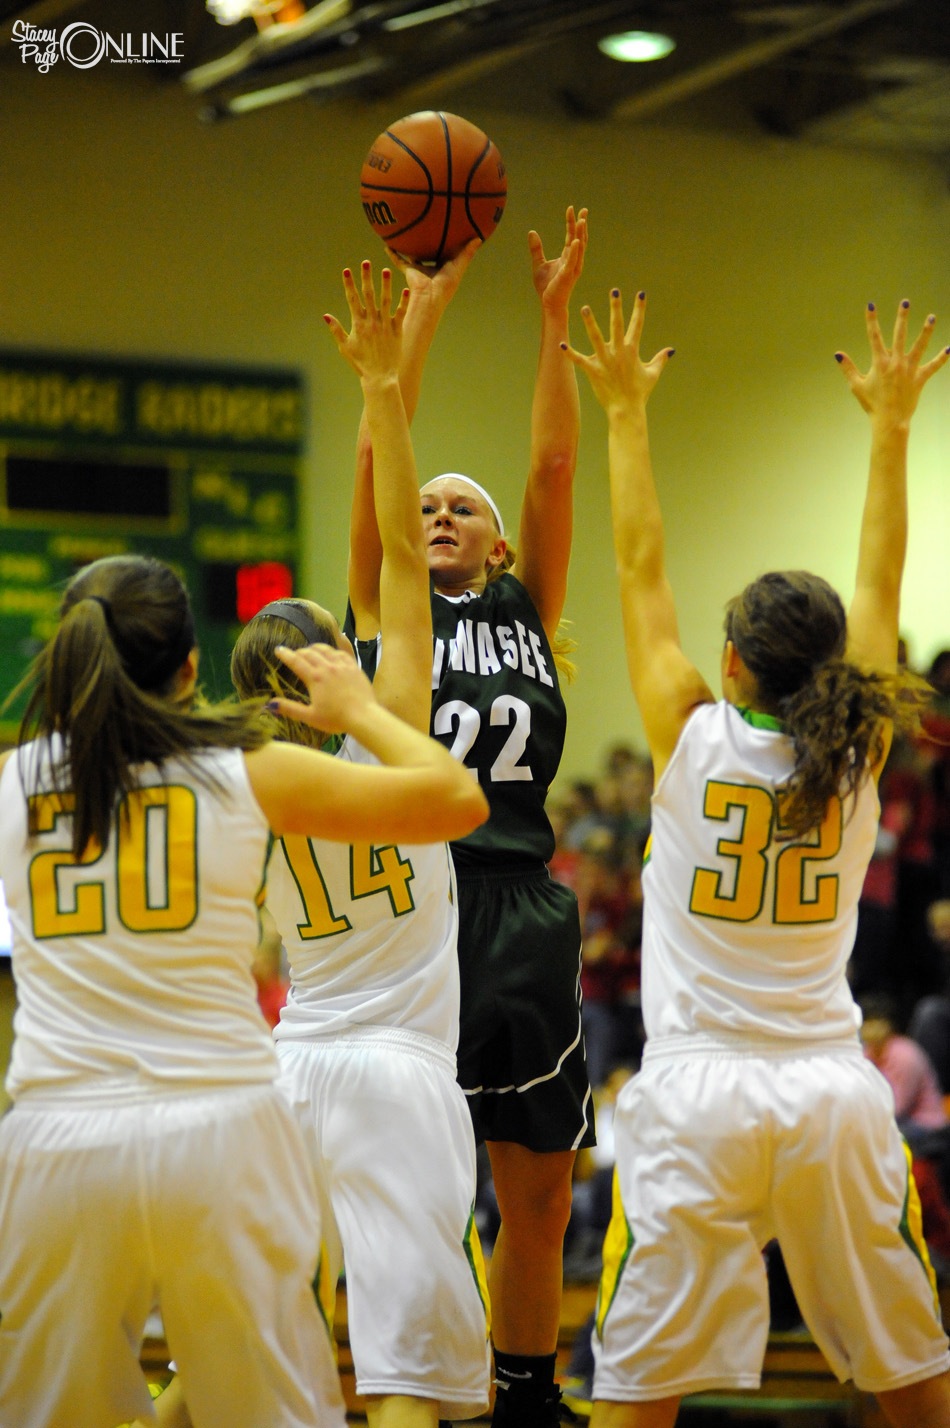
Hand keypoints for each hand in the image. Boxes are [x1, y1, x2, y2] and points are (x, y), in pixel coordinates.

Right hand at [269, 643, 376, 734]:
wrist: (364, 717)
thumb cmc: (336, 719)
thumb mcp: (310, 717)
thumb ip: (290, 709)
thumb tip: (271, 704)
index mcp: (315, 678)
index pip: (296, 661)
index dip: (286, 655)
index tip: (278, 649)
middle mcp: (328, 667)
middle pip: (310, 653)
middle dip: (300, 652)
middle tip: (295, 654)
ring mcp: (343, 666)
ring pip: (326, 650)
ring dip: (316, 648)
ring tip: (311, 650)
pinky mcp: (355, 668)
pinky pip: (342, 653)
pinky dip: (333, 651)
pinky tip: (332, 654)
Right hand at [323, 260, 408, 382]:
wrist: (380, 377)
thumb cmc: (361, 363)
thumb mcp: (345, 347)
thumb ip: (336, 330)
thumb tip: (326, 316)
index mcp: (358, 324)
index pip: (352, 299)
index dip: (349, 284)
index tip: (347, 270)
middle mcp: (371, 321)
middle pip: (368, 295)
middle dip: (366, 278)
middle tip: (366, 262)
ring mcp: (385, 325)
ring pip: (385, 301)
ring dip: (386, 285)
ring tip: (386, 271)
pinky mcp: (397, 331)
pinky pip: (400, 314)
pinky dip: (403, 302)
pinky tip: (406, 290)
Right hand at [385, 237, 480, 323]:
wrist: (430, 297)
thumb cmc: (446, 285)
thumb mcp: (459, 266)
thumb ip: (467, 253)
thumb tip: (479, 238)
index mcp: (444, 268)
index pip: (446, 254)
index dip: (448, 244)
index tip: (448, 231)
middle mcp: (431, 268)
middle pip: (430, 252)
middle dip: (429, 243)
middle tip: (427, 228)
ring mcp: (419, 269)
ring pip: (413, 255)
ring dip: (409, 247)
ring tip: (405, 234)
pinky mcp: (409, 270)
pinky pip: (399, 260)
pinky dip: (393, 254)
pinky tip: (387, 245)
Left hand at [530, 205, 587, 312]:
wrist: (549, 304)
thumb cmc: (546, 287)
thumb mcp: (539, 263)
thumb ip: (536, 248)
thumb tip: (532, 231)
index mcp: (568, 257)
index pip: (571, 236)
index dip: (571, 222)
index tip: (571, 209)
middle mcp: (573, 260)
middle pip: (579, 238)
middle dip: (581, 224)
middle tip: (584, 210)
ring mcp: (572, 267)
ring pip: (579, 247)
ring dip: (580, 233)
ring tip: (582, 220)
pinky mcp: (567, 275)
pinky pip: (572, 261)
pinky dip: (574, 251)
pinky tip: (575, 240)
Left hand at [564, 289, 673, 414]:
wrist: (626, 410)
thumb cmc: (640, 393)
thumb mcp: (652, 374)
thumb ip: (660, 359)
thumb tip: (671, 350)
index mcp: (632, 350)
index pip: (638, 325)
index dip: (639, 309)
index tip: (641, 293)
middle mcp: (619, 352)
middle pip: (617, 325)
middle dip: (616, 307)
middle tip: (614, 290)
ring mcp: (605, 361)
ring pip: (596, 337)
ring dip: (590, 322)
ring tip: (584, 307)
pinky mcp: (593, 371)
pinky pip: (579, 360)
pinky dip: (570, 353)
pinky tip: (561, 344)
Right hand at [836, 300, 947, 424]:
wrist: (889, 421)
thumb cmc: (872, 404)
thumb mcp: (856, 386)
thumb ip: (848, 368)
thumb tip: (838, 354)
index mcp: (880, 363)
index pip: (874, 337)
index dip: (871, 320)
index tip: (871, 306)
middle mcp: (896, 362)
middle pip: (900, 335)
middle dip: (902, 317)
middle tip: (905, 302)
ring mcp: (910, 369)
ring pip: (920, 346)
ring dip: (926, 331)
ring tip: (932, 317)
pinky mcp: (920, 378)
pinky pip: (932, 367)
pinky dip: (940, 359)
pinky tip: (949, 349)